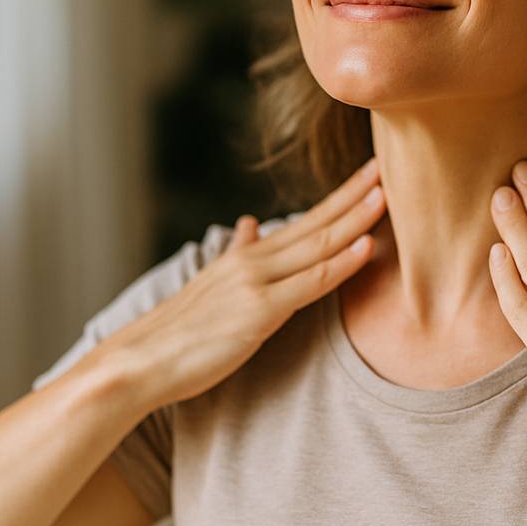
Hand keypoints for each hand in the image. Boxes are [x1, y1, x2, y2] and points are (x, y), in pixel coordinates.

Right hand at [112, 156, 386, 404]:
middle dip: (355, 194)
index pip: (305, 221)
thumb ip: (237, 252)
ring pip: (318, 246)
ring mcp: (256, 283)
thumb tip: (252, 223)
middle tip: (388, 165)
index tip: (368, 176)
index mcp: (247, 256)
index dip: (340, 198)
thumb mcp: (211, 283)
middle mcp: (253, 261)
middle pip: (316, 223)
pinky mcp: (259, 311)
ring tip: (386, 194)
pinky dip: (341, 263)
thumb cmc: (177, 332)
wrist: (138, 360)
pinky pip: (310, 283)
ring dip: (355, 219)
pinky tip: (365, 246)